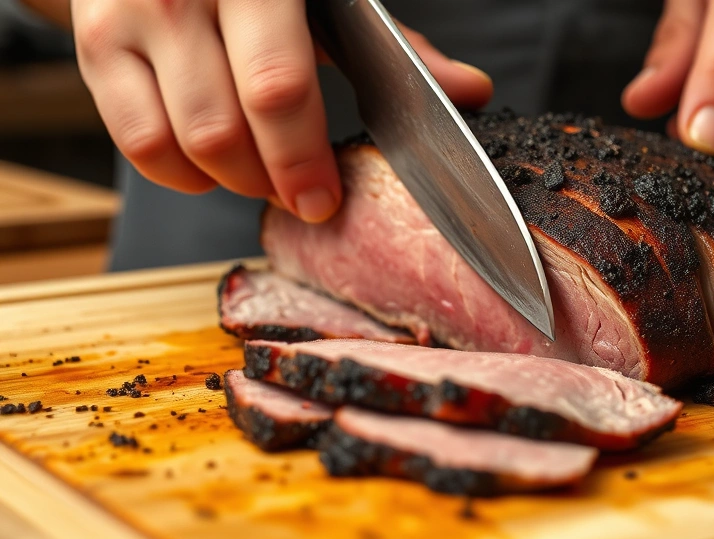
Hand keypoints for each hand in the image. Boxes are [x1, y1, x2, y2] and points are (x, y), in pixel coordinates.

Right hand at [71, 1, 492, 222]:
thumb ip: (395, 48)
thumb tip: (473, 93)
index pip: (278, 89)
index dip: (302, 161)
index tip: (324, 202)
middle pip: (226, 130)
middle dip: (272, 183)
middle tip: (303, 196)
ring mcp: (129, 18)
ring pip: (182, 144)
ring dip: (232, 183)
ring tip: (264, 177)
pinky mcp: (97, 47)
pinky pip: (138, 143)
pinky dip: (180, 174)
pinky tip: (212, 167)